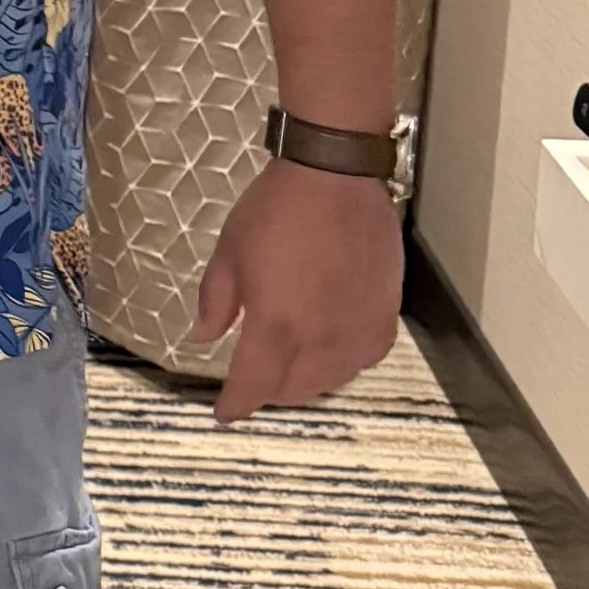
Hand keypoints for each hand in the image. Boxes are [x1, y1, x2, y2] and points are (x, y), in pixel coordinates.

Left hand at [195, 160, 401, 423]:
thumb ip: (215, 302)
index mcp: (276, 327)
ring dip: (305, 382)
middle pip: (292, 391)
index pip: (253, 386)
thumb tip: (202, 339)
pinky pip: (363, 360)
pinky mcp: (385, 317)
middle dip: (268, 391)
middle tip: (254, 378)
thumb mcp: (228, 251)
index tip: (224, 412)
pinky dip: (342, 364)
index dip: (236, 405)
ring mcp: (357, 332)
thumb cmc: (275, 210)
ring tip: (289, 367)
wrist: (335, 176)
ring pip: (330, 381)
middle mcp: (320, 341)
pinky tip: (331, 349)